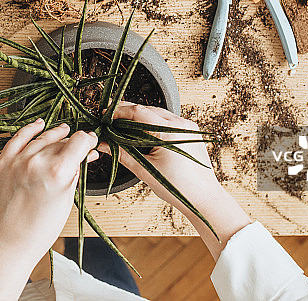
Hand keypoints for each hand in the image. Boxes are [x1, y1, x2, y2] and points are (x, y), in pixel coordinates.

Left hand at [0, 118, 98, 263]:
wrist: (8, 242)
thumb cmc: (39, 230)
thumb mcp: (66, 200)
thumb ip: (75, 174)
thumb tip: (84, 157)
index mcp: (58, 172)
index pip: (79, 142)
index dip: (89, 140)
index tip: (91, 142)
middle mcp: (37, 162)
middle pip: (62, 141)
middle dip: (74, 141)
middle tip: (81, 143)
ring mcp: (17, 161)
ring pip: (42, 137)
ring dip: (55, 133)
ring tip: (63, 130)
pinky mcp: (3, 163)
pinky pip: (17, 138)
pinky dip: (30, 129)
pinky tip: (39, 124)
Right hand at [102, 101, 217, 217]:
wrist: (204, 198)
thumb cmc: (179, 187)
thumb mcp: (144, 170)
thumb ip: (121, 153)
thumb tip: (103, 144)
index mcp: (169, 132)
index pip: (138, 112)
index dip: (119, 111)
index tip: (105, 115)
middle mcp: (181, 125)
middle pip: (147, 109)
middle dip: (127, 112)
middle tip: (111, 120)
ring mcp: (188, 127)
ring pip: (158, 114)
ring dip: (140, 117)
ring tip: (124, 126)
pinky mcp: (191, 132)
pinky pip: (168, 121)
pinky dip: (153, 123)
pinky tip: (143, 132)